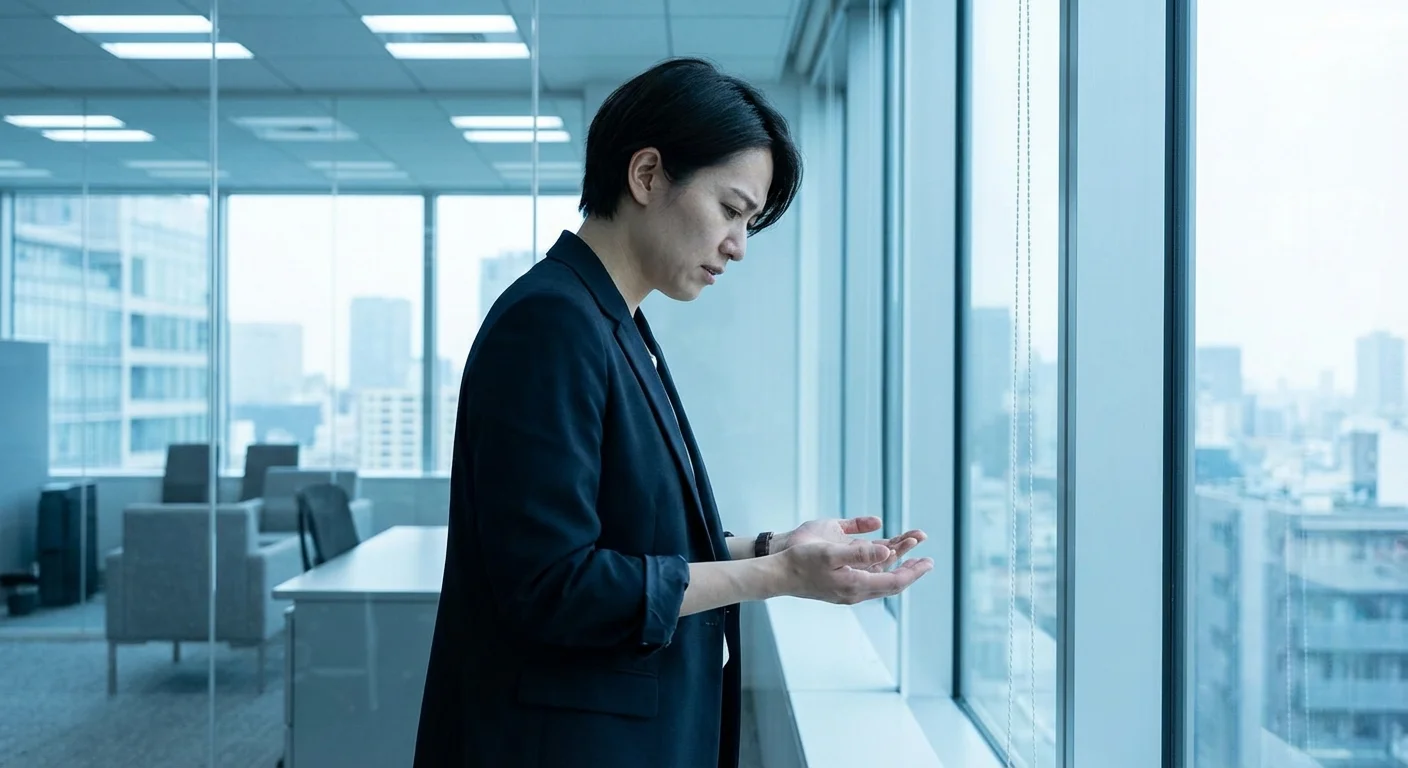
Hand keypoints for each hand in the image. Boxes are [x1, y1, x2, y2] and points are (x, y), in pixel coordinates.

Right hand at [777, 539, 932, 604]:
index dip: (914, 572)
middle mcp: (856, 591)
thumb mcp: (831, 552)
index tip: (929, 563)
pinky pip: (869, 578)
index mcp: (856, 584)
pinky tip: (884, 558)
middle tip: (927, 562)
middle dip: (910, 571)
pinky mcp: (841, 586)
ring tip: (910, 554)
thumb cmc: (801, 561)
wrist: (779, 575)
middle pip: (891, 583)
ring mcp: (848, 591)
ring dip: (896, 567)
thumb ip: (860, 552)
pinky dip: (881, 568)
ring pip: (880, 580)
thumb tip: (887, 551)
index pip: (895, 582)